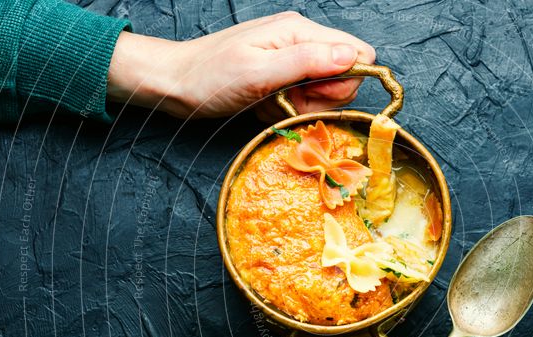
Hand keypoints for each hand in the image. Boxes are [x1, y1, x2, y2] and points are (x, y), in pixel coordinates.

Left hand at [107, 11, 375, 120]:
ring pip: (324, 93)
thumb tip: (352, 57)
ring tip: (271, 102)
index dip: (344, 82)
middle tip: (286, 100)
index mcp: (299, 31)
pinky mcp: (282, 76)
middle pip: (343, 78)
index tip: (313, 94)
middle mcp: (300, 41)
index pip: (358, 54)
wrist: (175, 83)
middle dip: (320, 99)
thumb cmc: (210, 78)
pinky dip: (288, 109)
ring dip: (301, 106)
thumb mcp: (259, 72)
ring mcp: (291, 59)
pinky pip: (304, 100)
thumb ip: (307, 62)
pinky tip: (265, 105)